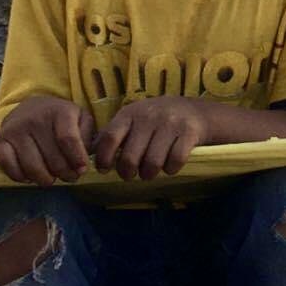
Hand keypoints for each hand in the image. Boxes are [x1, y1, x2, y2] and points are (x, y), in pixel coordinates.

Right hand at [0, 95, 96, 186]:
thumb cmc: (60, 119)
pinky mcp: (0, 140)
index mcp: (59, 111)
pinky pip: (11, 168)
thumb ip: (87, 137)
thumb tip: (83, 162)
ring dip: (45, 179)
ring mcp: (15, 129)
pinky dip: (22, 178)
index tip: (82, 170)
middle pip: (53, 159)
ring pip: (32, 167)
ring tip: (51, 178)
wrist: (30, 108)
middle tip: (69, 177)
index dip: (77, 160)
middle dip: (65, 174)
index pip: (68, 140)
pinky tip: (30, 175)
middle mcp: (35, 118)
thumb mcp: (80, 119)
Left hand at [92, 97, 212, 180]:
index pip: (109, 138)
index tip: (104, 169)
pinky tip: (170, 166)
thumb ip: (116, 134)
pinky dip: (171, 169)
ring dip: (149, 174)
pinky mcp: (188, 132)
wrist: (195, 111)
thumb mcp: (134, 118)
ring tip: (149, 172)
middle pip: (129, 156)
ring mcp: (170, 124)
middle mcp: (149, 116)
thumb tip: (90, 154)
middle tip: (131, 175)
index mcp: (130, 113)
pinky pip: (175, 161)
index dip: (104, 158)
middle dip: (128, 172)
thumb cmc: (157, 119)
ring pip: (152, 163)